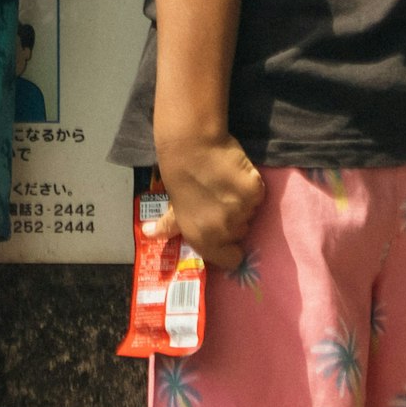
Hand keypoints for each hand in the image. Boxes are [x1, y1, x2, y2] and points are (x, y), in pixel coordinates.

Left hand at [150, 133, 263, 265]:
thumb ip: (169, 226)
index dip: (229, 248)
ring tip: (225, 185)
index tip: (226, 235)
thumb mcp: (174, 206)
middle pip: (240, 233)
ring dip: (242, 203)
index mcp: (203, 240)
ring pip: (250, 213)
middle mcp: (224, 231)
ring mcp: (241, 212)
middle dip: (233, 220)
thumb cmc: (179, 178)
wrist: (190, 147)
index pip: (231, 259)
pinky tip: (235, 175)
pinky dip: (250, 186)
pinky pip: (258, 195)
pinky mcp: (254, 192)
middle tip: (219, 200)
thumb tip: (147, 234)